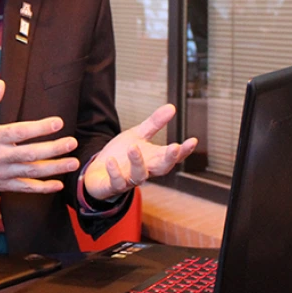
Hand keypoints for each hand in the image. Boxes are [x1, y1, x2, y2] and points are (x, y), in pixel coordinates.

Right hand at [0, 80, 79, 195]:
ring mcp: (1, 173)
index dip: (40, 128)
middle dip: (54, 149)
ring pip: (31, 172)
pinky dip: (41, 188)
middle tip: (72, 142)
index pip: (20, 132)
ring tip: (73, 163)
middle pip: (31, 153)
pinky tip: (57, 185)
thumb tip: (1, 83)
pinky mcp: (1, 185)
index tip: (58, 122)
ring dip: (54, 168)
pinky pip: (24, 188)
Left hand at [83, 103, 197, 200]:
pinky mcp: (113, 186)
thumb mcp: (137, 135)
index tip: (193, 141)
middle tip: (174, 147)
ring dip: (138, 163)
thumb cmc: (121, 154)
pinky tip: (111, 161)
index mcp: (153, 159)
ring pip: (139, 176)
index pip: (173, 156)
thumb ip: (154, 124)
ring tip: (133, 147)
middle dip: (169, 159)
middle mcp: (145, 171)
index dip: (184, 151)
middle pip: (162, 169)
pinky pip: (117, 182)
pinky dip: (115, 172)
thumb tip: (172, 107)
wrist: (98, 171)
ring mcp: (129, 180)